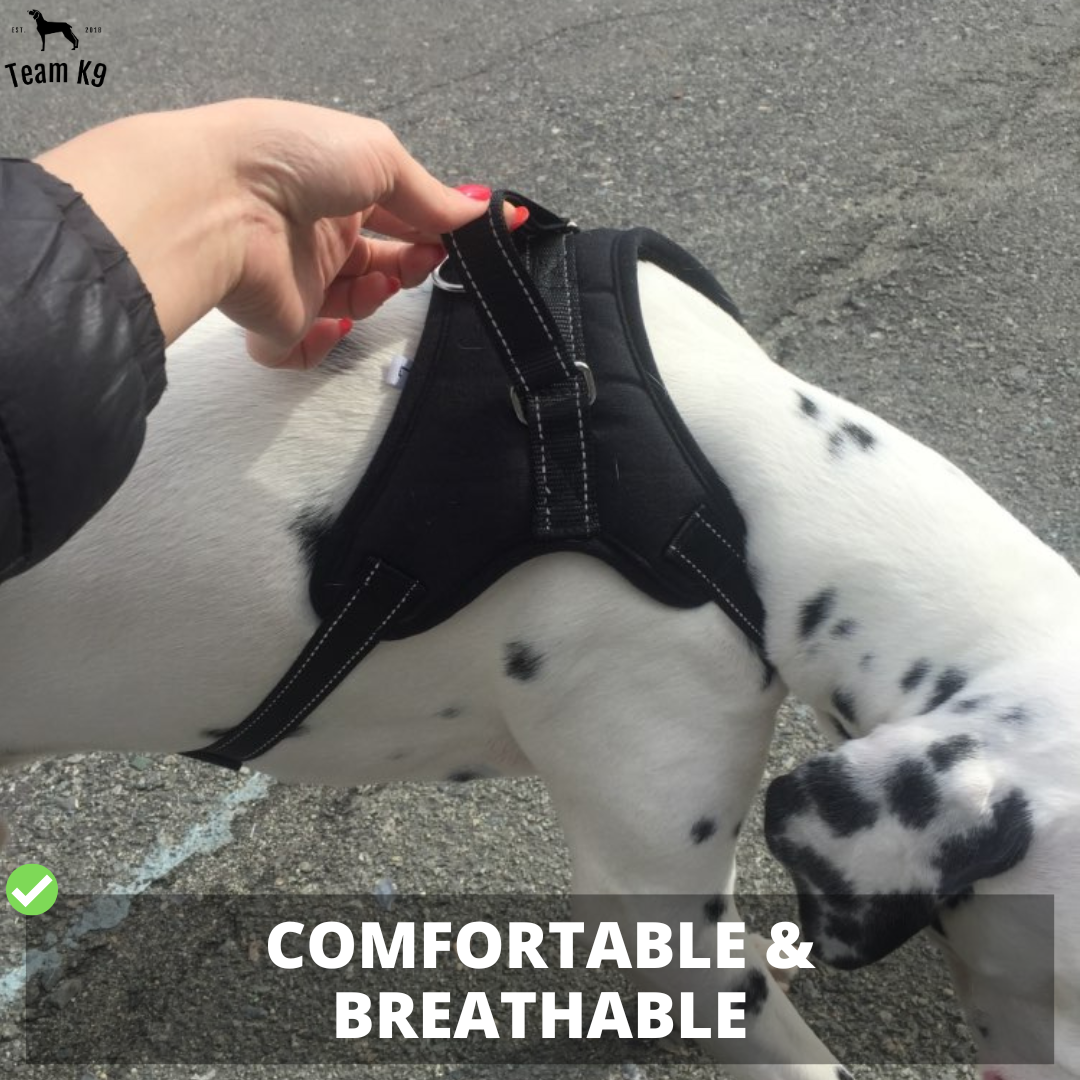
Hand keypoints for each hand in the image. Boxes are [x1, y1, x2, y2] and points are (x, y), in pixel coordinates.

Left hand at [36, 99, 512, 367]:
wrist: (219, 204)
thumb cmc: (292, 160)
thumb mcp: (379, 157)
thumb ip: (432, 195)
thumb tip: (482, 212)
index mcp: (335, 184)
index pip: (397, 212)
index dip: (434, 227)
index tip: (470, 238)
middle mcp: (315, 230)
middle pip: (382, 262)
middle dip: (412, 263)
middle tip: (425, 258)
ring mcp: (295, 277)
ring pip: (355, 303)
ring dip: (378, 295)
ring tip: (376, 283)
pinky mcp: (276, 322)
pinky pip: (304, 351)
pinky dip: (325, 344)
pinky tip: (336, 321)